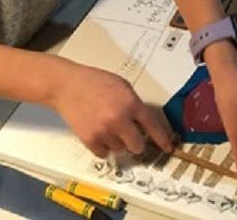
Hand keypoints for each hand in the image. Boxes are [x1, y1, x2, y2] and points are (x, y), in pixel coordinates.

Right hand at [50, 59, 174, 157]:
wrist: (68, 86)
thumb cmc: (96, 82)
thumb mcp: (122, 86)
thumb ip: (134, 104)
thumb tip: (144, 123)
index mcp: (130, 103)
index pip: (152, 125)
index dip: (162, 139)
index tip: (168, 147)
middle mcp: (119, 119)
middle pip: (138, 146)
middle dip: (136, 142)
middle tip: (130, 134)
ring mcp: (104, 131)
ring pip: (120, 150)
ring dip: (118, 143)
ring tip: (109, 127)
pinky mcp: (89, 140)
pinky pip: (104, 154)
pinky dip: (104, 147)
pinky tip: (99, 132)